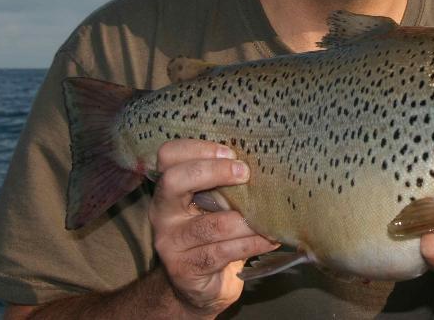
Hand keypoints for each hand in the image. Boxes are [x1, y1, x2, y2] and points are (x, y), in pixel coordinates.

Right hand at [148, 139, 278, 316]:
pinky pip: (223, 252)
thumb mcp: (214, 203)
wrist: (199, 286)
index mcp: (169, 189)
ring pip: (211, 224)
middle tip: (245, 174)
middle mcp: (162, 213)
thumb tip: (262, 159)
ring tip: (270, 215)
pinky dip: (252, 243)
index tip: (231, 153)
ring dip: (246, 219)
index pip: (168, 156)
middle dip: (213, 172)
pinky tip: (271, 239)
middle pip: (175, 181)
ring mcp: (170, 243)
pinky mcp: (185, 269)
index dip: (198, 148)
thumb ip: (224, 183)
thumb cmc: (214, 232)